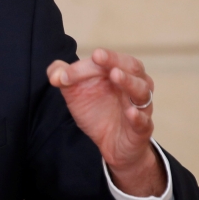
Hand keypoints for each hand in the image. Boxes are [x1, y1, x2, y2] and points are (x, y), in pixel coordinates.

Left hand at [47, 48, 164, 197]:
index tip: (65, 74)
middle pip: (132, 67)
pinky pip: (144, 121)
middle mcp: (134, 86)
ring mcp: (140, 107)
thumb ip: (62, 77)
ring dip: (129, 82)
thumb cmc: (96, 110)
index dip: (85, 65)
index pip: (106, 62)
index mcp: (120, 72)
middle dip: (114, 59)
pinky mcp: (141, 130)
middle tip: (98, 55)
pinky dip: (138, 117)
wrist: (110, 144)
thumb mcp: (75, 92)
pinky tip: (130, 112)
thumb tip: (55, 75)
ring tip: (115, 75)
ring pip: (141, 91)